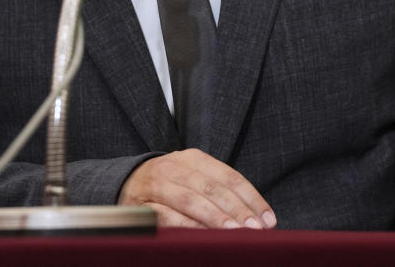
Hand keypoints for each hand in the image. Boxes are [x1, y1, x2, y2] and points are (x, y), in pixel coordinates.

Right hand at [119, 148, 276, 228]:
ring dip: (215, 218)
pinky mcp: (141, 205)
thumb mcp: (195, 178)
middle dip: (237, 209)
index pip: (229, 177)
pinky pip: (167, 217)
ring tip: (235, 232)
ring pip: (191, 200)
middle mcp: (175, 167)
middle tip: (256, 228)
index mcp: (194, 158)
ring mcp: (157, 185)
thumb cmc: (171, 184)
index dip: (251, 198)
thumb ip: (220, 192)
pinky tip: (203, 236)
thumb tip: (255, 217)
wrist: (126, 182)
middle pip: (212, 188)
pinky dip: (187, 226)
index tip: (268, 219)